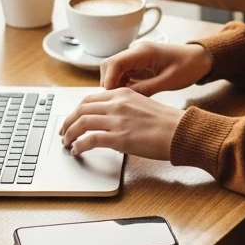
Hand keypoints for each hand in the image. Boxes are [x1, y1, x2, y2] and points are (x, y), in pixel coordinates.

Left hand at [59, 88, 184, 160]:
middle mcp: (117, 103)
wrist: (180, 131)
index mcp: (123, 93)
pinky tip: (77, 151)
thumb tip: (110, 120)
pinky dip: (79, 145)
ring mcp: (117, 120)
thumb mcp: (143, 104)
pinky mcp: (118, 138)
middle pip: (81, 109)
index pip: (90, 99)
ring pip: (81, 123)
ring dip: (70, 134)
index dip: (77, 110)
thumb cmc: (167, 122)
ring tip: (67, 143)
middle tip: (64, 131)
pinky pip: (90, 140)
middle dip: (68, 121)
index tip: (72, 119)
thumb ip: (124, 108)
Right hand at [99, 40, 212, 93]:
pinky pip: (124, 73)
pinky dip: (122, 84)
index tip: (111, 97)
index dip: (109, 80)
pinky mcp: (139, 64)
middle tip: (115, 101)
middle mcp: (136, 51)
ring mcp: (137, 57)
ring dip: (115, 84)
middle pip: (110, 65)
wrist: (201, 59)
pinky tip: (130, 96)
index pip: (115, 63)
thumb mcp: (168, 81)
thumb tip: (124, 99)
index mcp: (143, 52)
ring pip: (115, 70)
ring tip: (123, 101)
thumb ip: (146, 89)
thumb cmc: (189, 67)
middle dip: (109, 83)